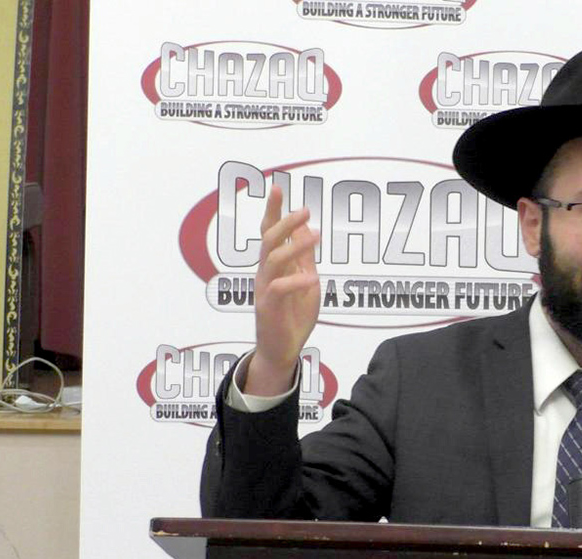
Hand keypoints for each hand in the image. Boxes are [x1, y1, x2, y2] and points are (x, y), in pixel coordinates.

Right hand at [246, 185, 321, 395]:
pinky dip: (297, 281)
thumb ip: (303, 258)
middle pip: (268, 240)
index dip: (272, 210)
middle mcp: (266, 273)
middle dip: (284, 221)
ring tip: (316, 236)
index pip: (270, 232)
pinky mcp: (268, 307)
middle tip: (304, 210)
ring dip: (295, 246)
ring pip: (273, 259)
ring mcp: (265, 289)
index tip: (276, 187)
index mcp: (275, 265)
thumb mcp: (305, 281)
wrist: (283, 349)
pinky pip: (280, 289)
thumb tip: (305, 229)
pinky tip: (313, 278)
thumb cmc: (293, 315)